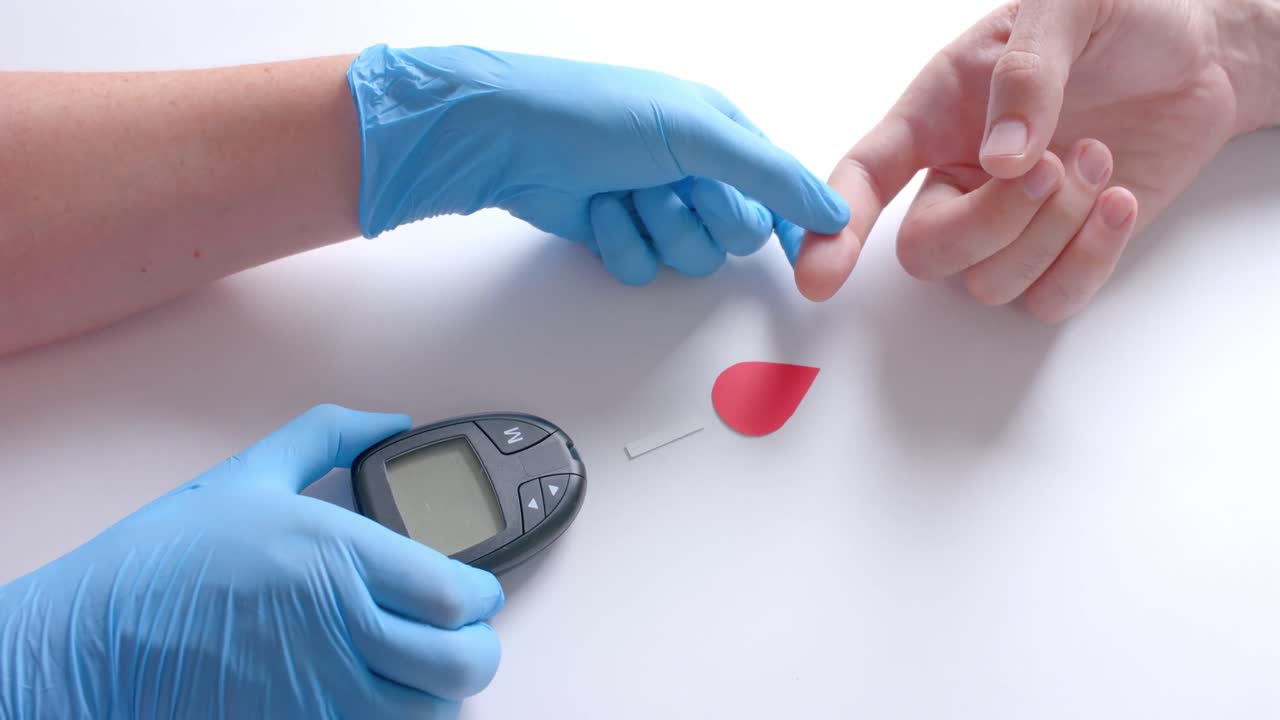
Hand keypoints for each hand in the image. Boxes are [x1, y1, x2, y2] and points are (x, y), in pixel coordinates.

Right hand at [0, 405, 503, 718]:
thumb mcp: (249, 474)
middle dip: (475, 650)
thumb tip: (391, 421)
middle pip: (459, 661)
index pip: (457, 594)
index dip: (482, 597)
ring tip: (422, 668)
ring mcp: (320, 689)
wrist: (93, 639)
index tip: (474, 592)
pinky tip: (380, 696)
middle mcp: (339, 625)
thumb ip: (329, 435)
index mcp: (337, 554)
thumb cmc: (168, 559)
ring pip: (428, 710)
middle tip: (461, 636)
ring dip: (439, 691)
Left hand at [348, 44, 849, 284]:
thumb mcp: (699, 132)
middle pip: (740, 234)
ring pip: (693, 258)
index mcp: (722, 134)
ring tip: (626, 192)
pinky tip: (599, 211)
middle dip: (705, 217)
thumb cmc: (594, 113)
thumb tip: (830, 207)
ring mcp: (657, 206)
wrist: (510, 141)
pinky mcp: (623, 236)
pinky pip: (647, 268)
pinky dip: (622, 243)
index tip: (806, 256)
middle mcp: (695, 171)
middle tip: (673, 186)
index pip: (779, 188)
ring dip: (658, 229)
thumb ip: (772, 175)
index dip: (795, 223)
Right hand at [796, 0, 1276, 321]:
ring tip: (1098, 159)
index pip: (864, 177)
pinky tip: (1119, 201)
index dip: (835, 228)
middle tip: (1049, 168)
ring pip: (990, 282)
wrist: (1203, 50)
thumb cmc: (1120, 17)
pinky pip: (1050, 300)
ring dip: (1052, 230)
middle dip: (988, 225)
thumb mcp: (1066, 6)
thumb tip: (999, 158)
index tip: (822, 276)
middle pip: (926, 252)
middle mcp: (962, 177)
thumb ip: (1027, 72)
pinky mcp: (1066, 253)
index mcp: (937, 114)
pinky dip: (1088, 260)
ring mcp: (1012, 223)